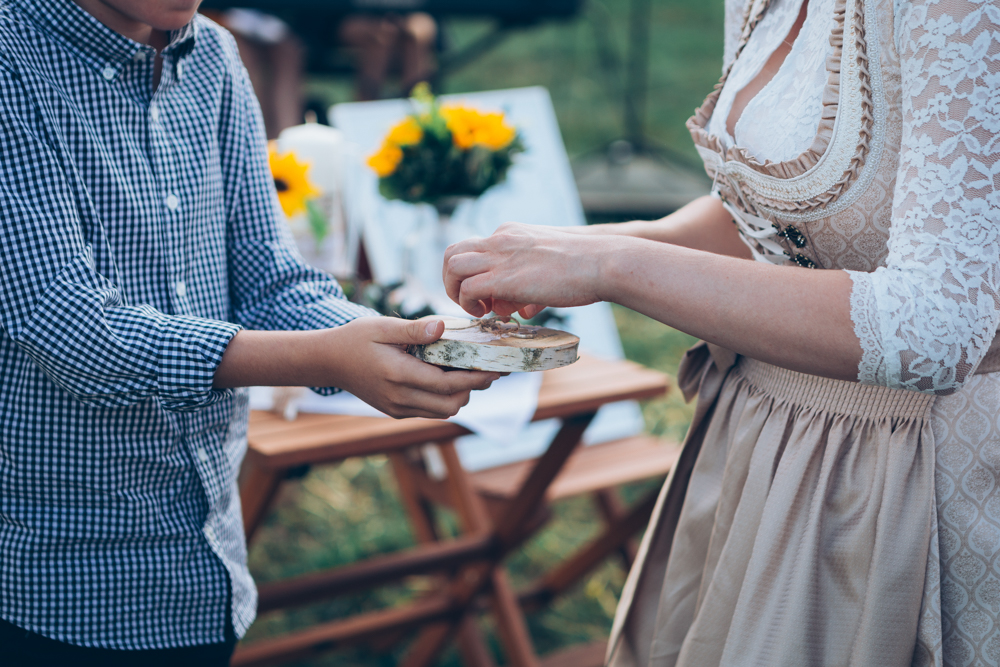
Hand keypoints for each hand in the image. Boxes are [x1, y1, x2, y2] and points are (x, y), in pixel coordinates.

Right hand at [328, 317, 499, 418]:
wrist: (328, 362)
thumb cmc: (356, 339)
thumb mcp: (381, 326)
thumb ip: (413, 329)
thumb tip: (443, 326)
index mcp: (397, 374)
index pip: (446, 384)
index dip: (474, 378)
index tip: (494, 368)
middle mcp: (399, 397)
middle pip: (450, 404)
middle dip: (472, 389)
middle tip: (487, 370)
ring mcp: (397, 408)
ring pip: (442, 412)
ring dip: (460, 396)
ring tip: (470, 373)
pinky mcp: (395, 412)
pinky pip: (429, 411)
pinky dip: (444, 399)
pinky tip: (448, 379)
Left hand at [443, 222, 602, 316]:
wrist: (603, 261)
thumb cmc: (585, 266)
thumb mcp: (549, 268)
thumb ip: (529, 287)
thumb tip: (520, 310)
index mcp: (509, 233)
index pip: (473, 248)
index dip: (474, 274)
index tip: (488, 294)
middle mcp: (500, 239)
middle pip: (452, 252)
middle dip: (453, 280)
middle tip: (471, 301)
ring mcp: (500, 256)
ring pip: (452, 266)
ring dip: (455, 290)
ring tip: (476, 308)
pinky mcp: (504, 278)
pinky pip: (467, 288)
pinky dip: (468, 303)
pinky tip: (487, 313)